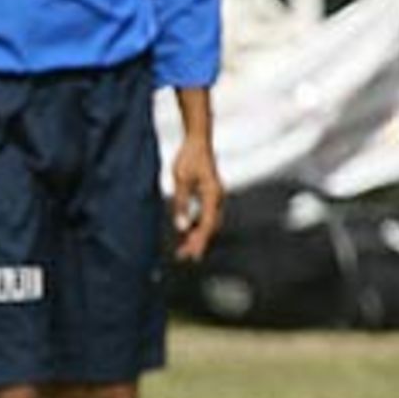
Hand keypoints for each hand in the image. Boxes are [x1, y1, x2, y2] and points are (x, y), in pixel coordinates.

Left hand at [172, 137, 223, 261]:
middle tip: (184, 256)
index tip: (190, 254)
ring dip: (198, 235)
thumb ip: (181, 204)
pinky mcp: (211, 194)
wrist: (198, 140)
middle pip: (210, 226)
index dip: (198, 241)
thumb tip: (181, 227)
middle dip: (198, 242)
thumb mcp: (180, 180)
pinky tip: (189, 231)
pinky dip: (199, 225)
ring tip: (185, 248)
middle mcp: (218, 197)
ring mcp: (216, 196)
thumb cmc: (189, 157)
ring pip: (209, 222)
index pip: (207, 225)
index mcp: (212, 195)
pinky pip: (207, 215)